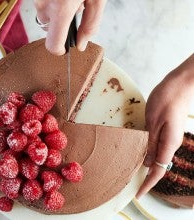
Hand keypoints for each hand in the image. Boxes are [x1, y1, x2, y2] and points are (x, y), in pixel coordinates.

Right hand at [34, 0, 105, 54]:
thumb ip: (90, 25)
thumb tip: (81, 45)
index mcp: (61, 9)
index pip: (53, 44)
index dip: (59, 50)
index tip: (65, 48)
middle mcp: (44, 4)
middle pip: (48, 29)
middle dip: (60, 23)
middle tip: (73, 8)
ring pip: (44, 16)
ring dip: (55, 11)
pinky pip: (41, 4)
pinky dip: (51, 1)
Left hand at [136, 54, 193, 198]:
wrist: (179, 84)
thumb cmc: (167, 98)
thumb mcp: (154, 121)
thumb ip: (150, 142)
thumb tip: (145, 162)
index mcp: (169, 143)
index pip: (158, 170)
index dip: (148, 184)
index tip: (138, 194)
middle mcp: (170, 143)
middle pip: (158, 166)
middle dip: (145, 177)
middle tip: (130, 184)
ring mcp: (169, 136)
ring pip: (156, 156)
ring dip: (145, 165)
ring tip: (130, 172)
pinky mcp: (165, 129)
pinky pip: (155, 146)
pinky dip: (146, 153)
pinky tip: (137, 153)